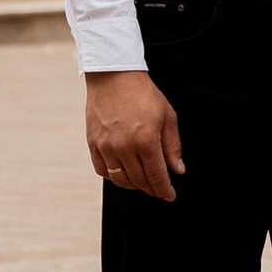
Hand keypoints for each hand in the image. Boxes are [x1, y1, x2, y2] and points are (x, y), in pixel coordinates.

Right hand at [86, 70, 182, 201]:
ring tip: (142, 182)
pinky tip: (122, 173)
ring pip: (120, 179)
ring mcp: (106, 147)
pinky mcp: (93, 144)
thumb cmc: (144, 94)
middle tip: (159, 189)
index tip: (170, 195)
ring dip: (133, 185)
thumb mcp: (167, 116)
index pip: (156, 176)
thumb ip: (172, 146)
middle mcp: (124, 147)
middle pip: (139, 181)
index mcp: (145, 140)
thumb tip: (177, 170)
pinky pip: (102, 170)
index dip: (164, 190)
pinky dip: (113, 177)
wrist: (114, 76)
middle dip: (151, 189)